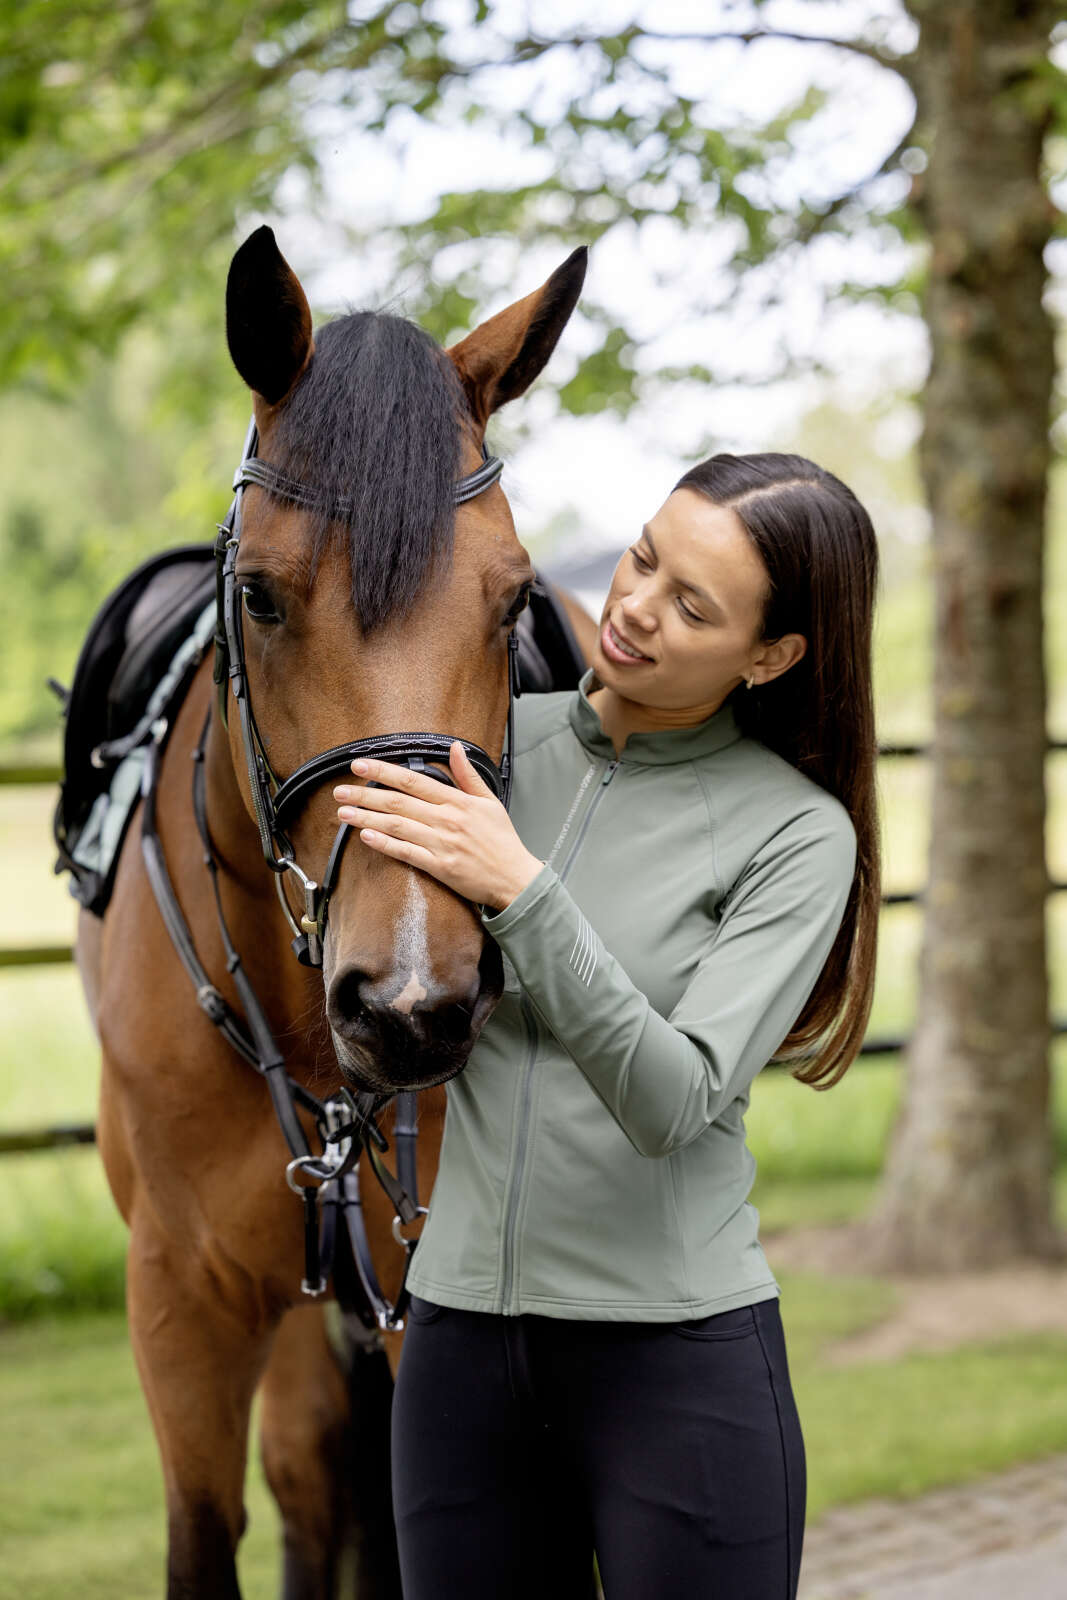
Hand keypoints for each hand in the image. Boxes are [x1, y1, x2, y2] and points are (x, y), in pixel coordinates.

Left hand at [333, 742, 543, 911]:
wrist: (515, 878)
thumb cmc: (503, 841)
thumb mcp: (490, 801)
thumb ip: (468, 775)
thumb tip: (455, 747)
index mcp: (457, 801)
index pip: (413, 780)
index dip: (384, 771)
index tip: (360, 765)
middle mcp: (446, 820)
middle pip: (398, 802)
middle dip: (365, 795)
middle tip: (340, 790)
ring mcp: (442, 844)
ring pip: (397, 826)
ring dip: (367, 818)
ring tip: (343, 813)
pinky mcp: (440, 867)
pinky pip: (407, 853)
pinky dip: (385, 845)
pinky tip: (366, 838)